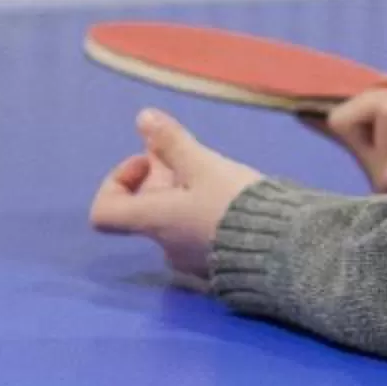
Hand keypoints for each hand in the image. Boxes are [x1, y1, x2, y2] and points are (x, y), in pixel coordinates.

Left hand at [89, 110, 264, 286]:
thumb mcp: (204, 166)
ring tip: (216, 172)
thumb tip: (143, 118)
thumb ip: (172, 143)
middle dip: (162, 177)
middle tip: (192, 156)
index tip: (148, 162)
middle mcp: (164, 246)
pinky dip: (201, 212)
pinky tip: (230, 198)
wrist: (283, 250)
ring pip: (172, 219)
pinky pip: (195, 234)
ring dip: (184, 192)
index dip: (117, 181)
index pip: (103, 212)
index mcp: (153, 222)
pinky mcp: (215, 267)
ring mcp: (189, 261)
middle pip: (145, 208)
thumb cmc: (237, 206)